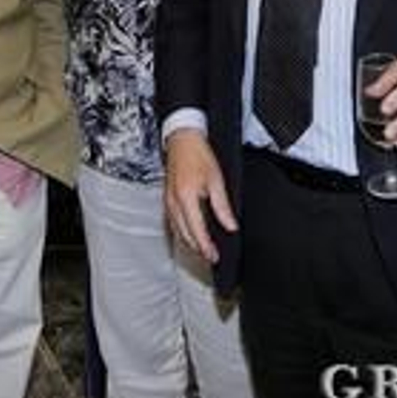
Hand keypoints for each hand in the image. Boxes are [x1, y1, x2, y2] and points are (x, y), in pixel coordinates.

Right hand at [163, 129, 235, 264]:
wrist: (182, 140)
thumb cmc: (197, 154)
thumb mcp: (216, 180)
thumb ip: (222, 206)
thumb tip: (230, 225)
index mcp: (186, 197)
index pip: (196, 230)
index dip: (205, 246)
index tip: (213, 256)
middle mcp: (174, 202)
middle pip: (184, 235)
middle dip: (197, 249)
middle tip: (210, 257)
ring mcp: (168, 201)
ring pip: (177, 231)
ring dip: (189, 243)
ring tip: (202, 250)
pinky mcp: (167, 198)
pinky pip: (173, 222)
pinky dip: (182, 232)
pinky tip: (190, 234)